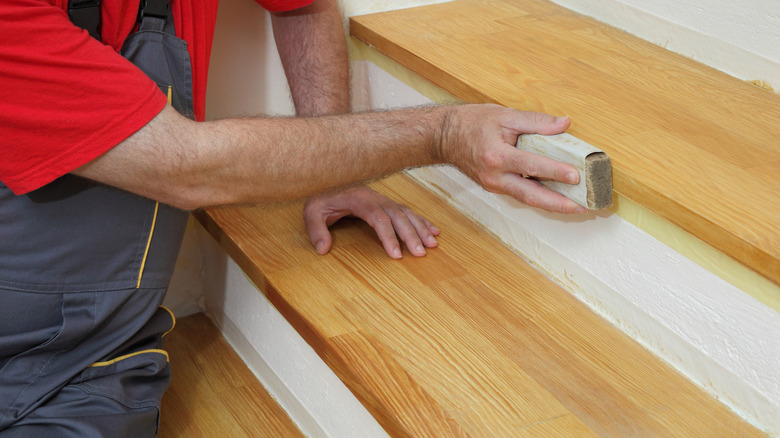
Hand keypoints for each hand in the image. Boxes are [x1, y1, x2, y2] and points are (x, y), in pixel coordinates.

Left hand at [303, 186, 439, 258]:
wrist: (326, 180)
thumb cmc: (321, 198)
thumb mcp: (311, 211)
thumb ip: (316, 229)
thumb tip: (323, 249)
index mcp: (359, 199)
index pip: (378, 218)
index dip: (389, 236)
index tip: (396, 255)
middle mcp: (375, 197)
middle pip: (398, 216)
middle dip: (411, 234)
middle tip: (421, 252)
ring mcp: (383, 199)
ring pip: (406, 213)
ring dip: (421, 228)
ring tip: (433, 244)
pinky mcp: (386, 203)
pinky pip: (407, 211)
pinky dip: (421, 221)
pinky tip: (433, 231)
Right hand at [442, 105, 587, 213]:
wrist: (444, 137)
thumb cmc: (472, 123)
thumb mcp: (505, 115)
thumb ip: (536, 121)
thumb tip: (564, 124)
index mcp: (496, 156)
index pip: (531, 166)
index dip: (554, 171)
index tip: (575, 176)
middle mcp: (494, 176)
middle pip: (530, 196)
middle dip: (558, 204)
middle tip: (581, 207)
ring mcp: (494, 185)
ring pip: (527, 199)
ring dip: (552, 204)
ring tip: (576, 206)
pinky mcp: (495, 187)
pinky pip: (521, 194)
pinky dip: (540, 196)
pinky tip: (557, 196)